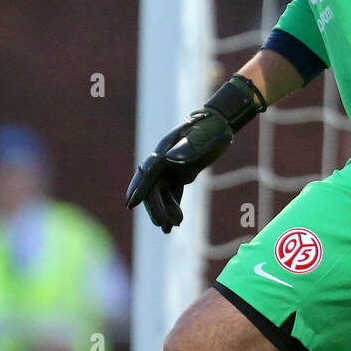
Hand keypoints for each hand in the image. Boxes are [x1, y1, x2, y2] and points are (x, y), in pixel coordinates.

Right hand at [125, 108, 233, 232]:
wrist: (220, 124)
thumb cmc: (211, 129)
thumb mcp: (202, 138)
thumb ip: (187, 148)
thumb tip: (169, 158)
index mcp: (165, 149)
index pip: (149, 171)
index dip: (139, 188)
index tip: (130, 204)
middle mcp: (164, 159)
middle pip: (153, 186)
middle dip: (156, 206)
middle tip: (163, 224)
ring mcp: (171, 167)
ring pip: (162, 193)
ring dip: (165, 210)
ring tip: (173, 227)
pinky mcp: (180, 173)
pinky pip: (172, 193)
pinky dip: (173, 207)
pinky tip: (175, 223)